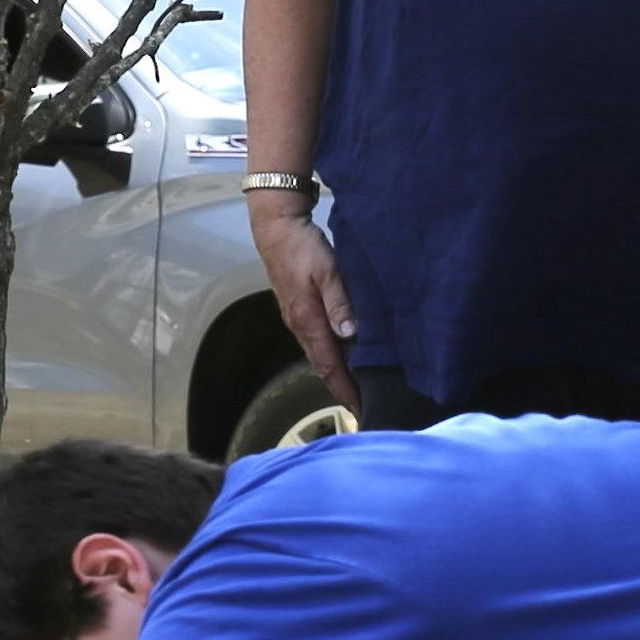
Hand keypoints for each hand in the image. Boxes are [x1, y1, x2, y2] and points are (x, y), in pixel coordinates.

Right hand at [250, 200, 354, 391]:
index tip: (361, 410)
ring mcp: (296, 319)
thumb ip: (340, 303)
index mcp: (308, 322)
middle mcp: (300, 326)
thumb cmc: (304, 249)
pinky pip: (315, 341)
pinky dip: (329, 355)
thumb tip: (350, 336)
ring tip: (357, 385)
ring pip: (318, 355)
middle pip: (322, 366)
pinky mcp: (296, 309)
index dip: (345, 390)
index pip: (330, 366)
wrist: (276, 229)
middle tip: (364, 405)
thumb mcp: (327, 272)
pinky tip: (342, 354)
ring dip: (335, 372)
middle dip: (341, 388)